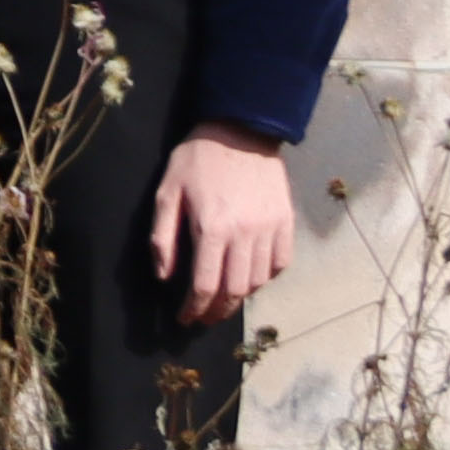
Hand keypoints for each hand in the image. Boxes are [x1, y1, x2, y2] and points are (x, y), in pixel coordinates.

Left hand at [151, 123, 297, 322]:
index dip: (194, 309)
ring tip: (223, 301)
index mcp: (212, 229)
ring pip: (258, 280)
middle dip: (217, 311)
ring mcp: (270, 228)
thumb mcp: (167, 194)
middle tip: (204, 317)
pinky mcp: (286, 220)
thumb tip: (165, 276)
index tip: (185, 318)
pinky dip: (266, 277)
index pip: (205, 285)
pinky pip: (281, 261)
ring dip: (240, 298)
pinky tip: (250, 278)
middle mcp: (246, 234)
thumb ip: (163, 238)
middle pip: (235, 291)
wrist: (242, 130)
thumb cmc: (197, 160)